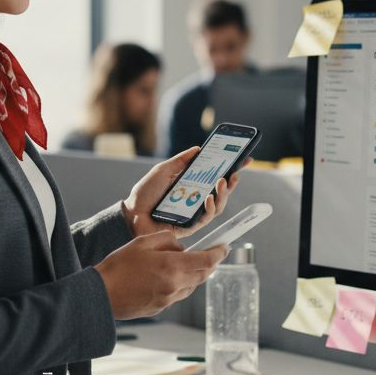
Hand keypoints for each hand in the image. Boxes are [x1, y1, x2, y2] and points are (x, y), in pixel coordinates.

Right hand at [93, 231, 227, 318]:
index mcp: (172, 267)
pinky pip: (177, 294)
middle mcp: (174, 286)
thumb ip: (167, 240)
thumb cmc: (118, 267)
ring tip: (181, 264)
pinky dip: (179, 284)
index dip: (218, 253)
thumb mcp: (142, 242)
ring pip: (191, 286)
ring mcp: (168, 300)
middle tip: (211, 254)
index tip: (224, 247)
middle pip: (202, 275)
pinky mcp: (160, 308)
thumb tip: (181, 247)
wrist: (100, 295)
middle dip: (209, 264)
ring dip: (193, 275)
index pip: (206, 260)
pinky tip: (165, 277)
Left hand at [120, 147, 243, 238]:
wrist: (131, 213)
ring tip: (222, 181)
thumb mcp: (163, 170)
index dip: (231, 169)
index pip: (215, 177)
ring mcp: (194, 214)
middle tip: (234, 172)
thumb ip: (181, 160)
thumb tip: (199, 148)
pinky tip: (209, 198)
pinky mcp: (190, 226)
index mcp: (191, 186)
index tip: (244, 158)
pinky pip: (205, 218)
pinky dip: (210, 208)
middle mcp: (195, 200)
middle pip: (221, 192)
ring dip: (223, 194)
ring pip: (218, 206)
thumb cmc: (145, 193)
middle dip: (231, 182)